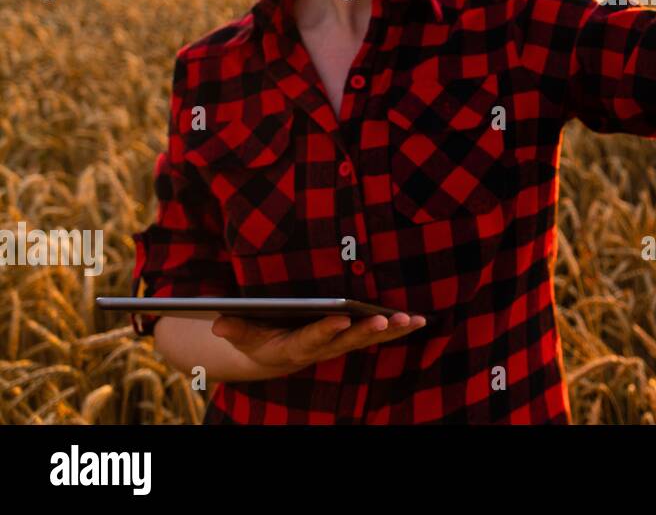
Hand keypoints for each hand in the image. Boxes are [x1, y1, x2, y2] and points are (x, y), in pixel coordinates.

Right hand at [211, 311, 426, 376]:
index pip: (310, 339)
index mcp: (293, 348)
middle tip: (382, 318)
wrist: (274, 355)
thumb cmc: (257, 338)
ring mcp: (340, 346)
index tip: (339, 317)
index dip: (324, 330)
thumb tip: (217, 320)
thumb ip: (235, 327)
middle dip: (365, 330)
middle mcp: (322, 350)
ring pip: (368, 339)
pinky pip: (379, 335)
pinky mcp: (353, 339)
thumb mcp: (241, 334)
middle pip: (347, 341)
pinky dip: (398, 328)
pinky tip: (420, 320)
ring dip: (390, 330)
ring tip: (410, 320)